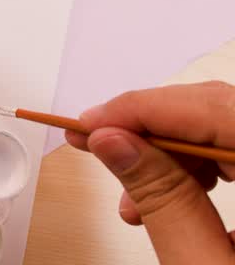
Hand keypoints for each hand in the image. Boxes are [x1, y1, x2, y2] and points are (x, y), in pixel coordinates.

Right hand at [66, 81, 234, 264]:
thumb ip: (164, 201)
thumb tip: (113, 142)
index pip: (220, 110)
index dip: (146, 109)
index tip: (90, 124)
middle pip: (228, 110)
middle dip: (156, 128)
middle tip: (99, 148)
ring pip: (234, 127)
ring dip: (176, 154)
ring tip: (134, 201)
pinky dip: (208, 170)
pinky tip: (177, 202)